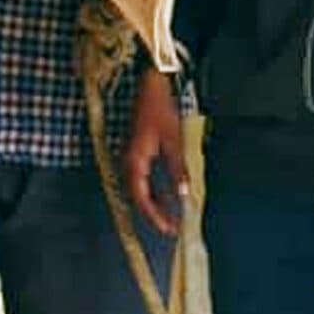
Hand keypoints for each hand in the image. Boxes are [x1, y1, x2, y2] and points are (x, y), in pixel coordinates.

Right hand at [123, 69, 188, 235]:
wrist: (150, 84)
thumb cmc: (160, 109)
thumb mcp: (173, 141)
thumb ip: (178, 170)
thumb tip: (183, 195)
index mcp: (135, 162)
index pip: (142, 198)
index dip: (155, 216)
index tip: (169, 229)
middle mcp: (129, 163)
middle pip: (139, 197)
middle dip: (156, 214)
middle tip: (173, 228)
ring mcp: (131, 158)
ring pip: (141, 190)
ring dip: (156, 203)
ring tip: (173, 214)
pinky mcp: (137, 153)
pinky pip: (144, 178)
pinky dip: (156, 189)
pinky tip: (169, 193)